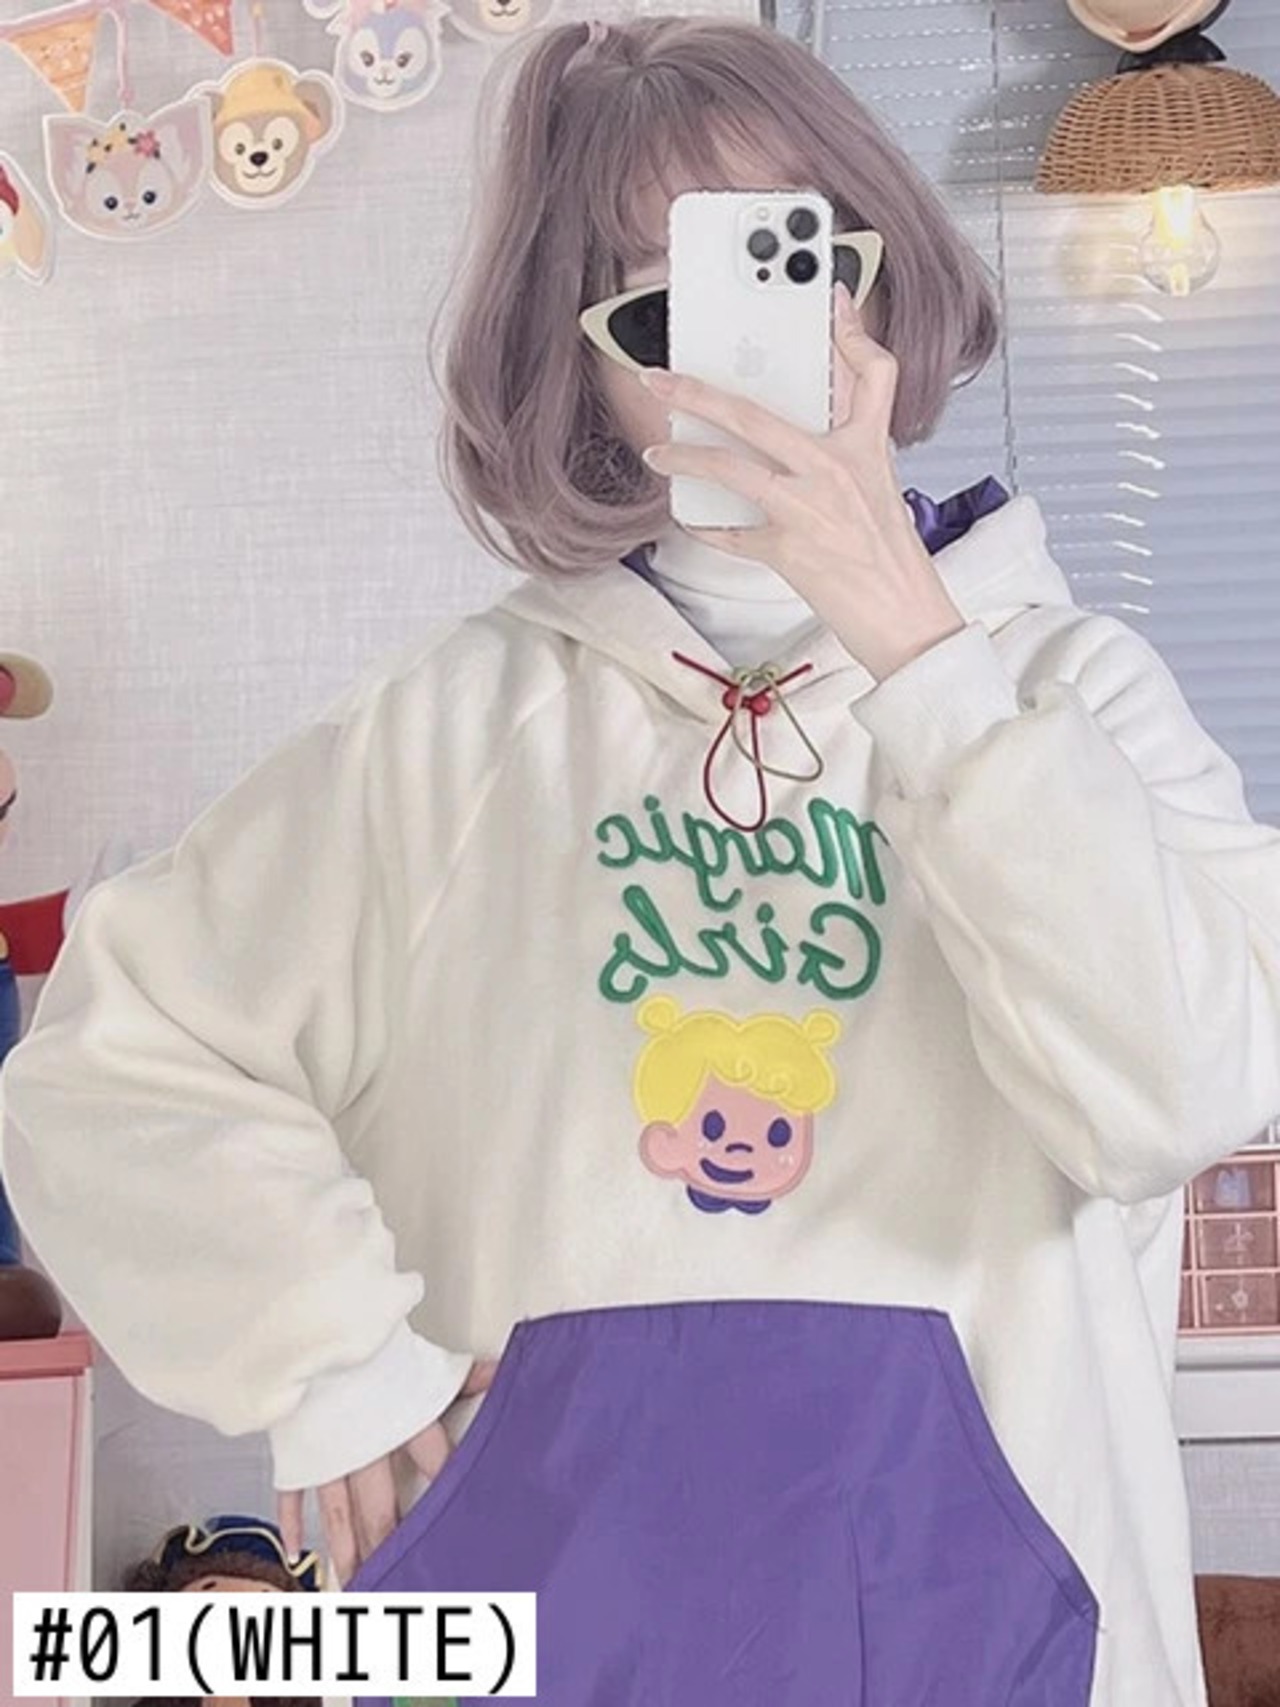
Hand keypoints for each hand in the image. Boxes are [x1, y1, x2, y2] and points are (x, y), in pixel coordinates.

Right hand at [276, 1356, 497, 1585]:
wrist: (317, 1325)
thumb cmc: (372, 1341)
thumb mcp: (424, 1357)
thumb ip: (464, 1376)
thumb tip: (504, 1372)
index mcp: (402, 1422)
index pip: (437, 1464)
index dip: (451, 1491)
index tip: (462, 1527)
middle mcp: (366, 1447)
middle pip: (380, 1508)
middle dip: (389, 1547)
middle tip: (396, 1582)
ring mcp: (328, 1452)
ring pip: (338, 1511)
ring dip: (346, 1549)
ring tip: (354, 1582)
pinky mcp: (299, 1447)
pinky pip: (293, 1490)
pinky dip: (291, 1520)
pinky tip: (296, 1549)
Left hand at [638, 283, 966, 682]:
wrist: (903, 616)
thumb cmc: (890, 557)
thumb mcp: (881, 486)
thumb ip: (849, 442)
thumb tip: (806, 418)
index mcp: (865, 448)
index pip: (872, 372)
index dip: (854, 331)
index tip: (831, 299)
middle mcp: (834, 470)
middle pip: (754, 414)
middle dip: (696, 392)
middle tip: (659, 378)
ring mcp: (806, 509)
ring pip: (727, 467)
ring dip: (682, 456)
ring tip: (658, 451)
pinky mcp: (786, 550)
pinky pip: (730, 533)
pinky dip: (706, 526)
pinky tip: (692, 518)